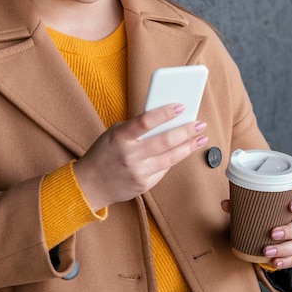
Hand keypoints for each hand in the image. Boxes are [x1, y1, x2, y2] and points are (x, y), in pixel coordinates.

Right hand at [75, 104, 207, 210]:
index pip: (145, 122)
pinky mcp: (144, 185)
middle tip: (199, 124)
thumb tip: (165, 119)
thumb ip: (136, 127)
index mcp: (120, 137)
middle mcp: (129, 155)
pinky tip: (183, 151)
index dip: (165, 113)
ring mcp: (137, 172)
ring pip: (170, 158)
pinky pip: (164, 169)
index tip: (181, 106)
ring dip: (188, 146)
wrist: (90, 184)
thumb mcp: (114, 133)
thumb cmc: (104, 153)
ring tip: (201, 138)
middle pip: (164, 141)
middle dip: (186, 131)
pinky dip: (174, 159)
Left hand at [221, 195, 291, 268]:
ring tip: (267, 251)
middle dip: (288, 231)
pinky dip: (284, 262)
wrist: (263, 238)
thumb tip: (225, 204)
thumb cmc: (261, 220)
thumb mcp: (251, 212)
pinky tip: (274, 263)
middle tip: (272, 234)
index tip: (291, 206)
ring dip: (283, 249)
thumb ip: (239, 207)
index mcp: (288, 210)